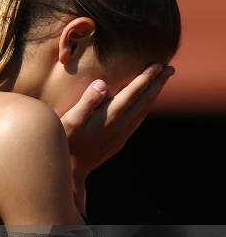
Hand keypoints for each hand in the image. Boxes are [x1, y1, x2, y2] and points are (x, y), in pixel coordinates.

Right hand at [61, 63, 174, 179]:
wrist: (70, 171)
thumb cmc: (66, 142)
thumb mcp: (70, 120)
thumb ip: (87, 102)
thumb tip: (102, 83)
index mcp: (109, 118)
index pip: (132, 94)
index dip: (146, 78)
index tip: (158, 65)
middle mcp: (120, 127)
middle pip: (144, 102)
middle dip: (157, 84)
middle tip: (170, 69)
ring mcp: (121, 136)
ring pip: (143, 112)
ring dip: (153, 95)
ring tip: (161, 82)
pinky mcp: (118, 143)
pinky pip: (137, 122)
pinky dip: (144, 109)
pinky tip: (145, 105)